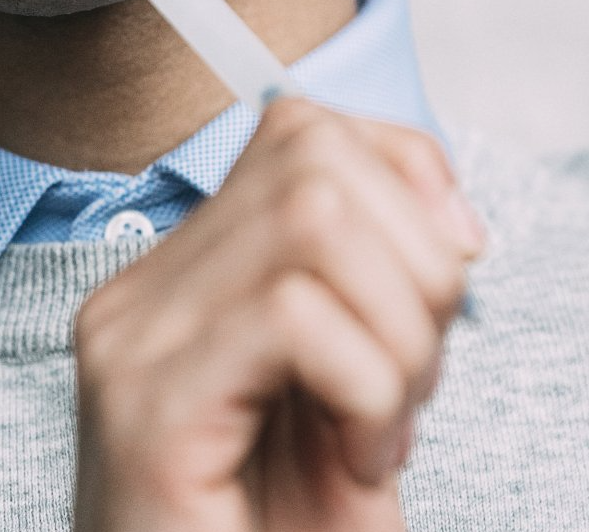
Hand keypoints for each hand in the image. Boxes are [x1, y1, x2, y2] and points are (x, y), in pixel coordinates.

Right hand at [72, 98, 483, 531]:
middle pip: (314, 158)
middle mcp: (139, 294)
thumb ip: (377, 294)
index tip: (456, 268)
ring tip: (386, 423)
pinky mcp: (147, 409)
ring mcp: (132, 345)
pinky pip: (296, 316)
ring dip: (400, 326)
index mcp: (183, 279)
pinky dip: (371, 383)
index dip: (406, 173)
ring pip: (312, 220)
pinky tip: (360, 458)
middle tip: (416, 379)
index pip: (301, 130)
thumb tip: (452, 213)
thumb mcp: (355, 401)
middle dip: (416, 258)